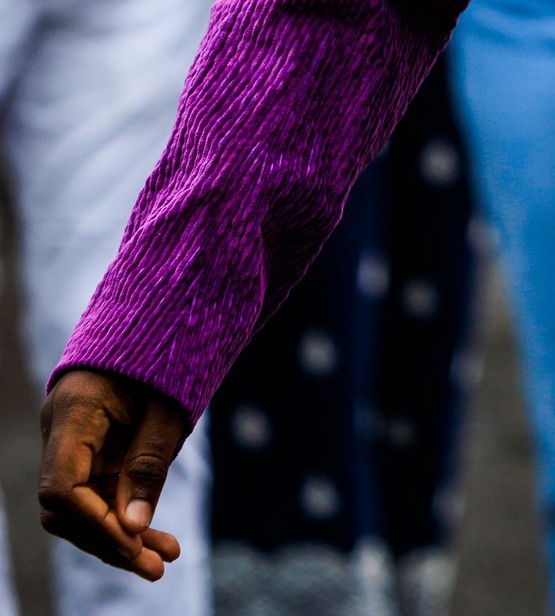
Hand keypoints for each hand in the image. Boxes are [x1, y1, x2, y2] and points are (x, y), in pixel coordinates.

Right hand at [39, 369, 189, 580]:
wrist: (165, 312)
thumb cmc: (168, 348)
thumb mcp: (168, 405)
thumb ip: (148, 462)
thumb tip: (133, 527)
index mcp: (74, 409)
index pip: (60, 486)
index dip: (93, 521)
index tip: (132, 541)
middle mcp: (62, 429)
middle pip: (68, 506)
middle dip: (109, 540)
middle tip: (155, 567)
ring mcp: (74, 441)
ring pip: (85, 505)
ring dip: (122, 536)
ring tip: (164, 559)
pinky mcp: (93, 449)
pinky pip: (101, 493)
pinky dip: (127, 515)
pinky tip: (158, 540)